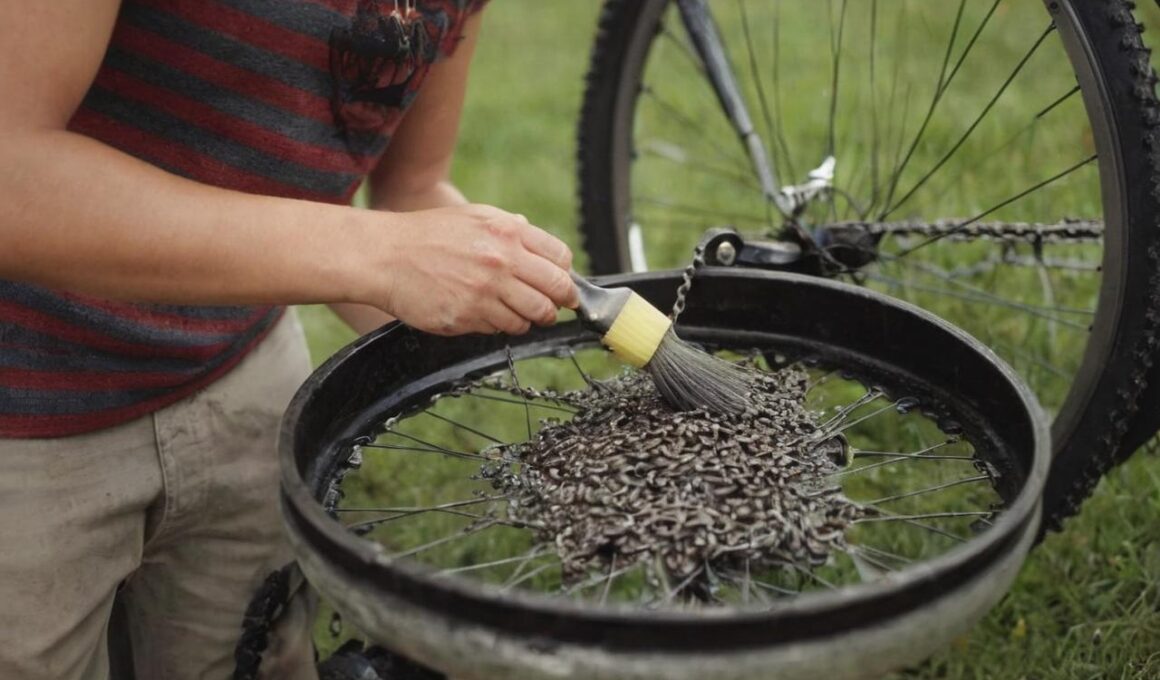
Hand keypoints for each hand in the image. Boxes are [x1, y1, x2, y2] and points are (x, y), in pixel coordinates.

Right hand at [371, 204, 577, 335]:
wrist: (385, 256)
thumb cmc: (428, 235)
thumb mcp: (474, 216)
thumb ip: (512, 229)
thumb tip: (543, 250)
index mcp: (507, 232)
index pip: (561, 259)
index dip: (564, 274)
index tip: (559, 283)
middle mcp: (502, 261)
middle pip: (556, 291)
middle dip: (558, 302)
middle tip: (551, 306)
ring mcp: (486, 291)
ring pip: (532, 316)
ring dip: (529, 318)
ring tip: (514, 311)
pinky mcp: (468, 316)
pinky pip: (501, 329)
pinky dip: (500, 325)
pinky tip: (485, 313)